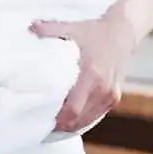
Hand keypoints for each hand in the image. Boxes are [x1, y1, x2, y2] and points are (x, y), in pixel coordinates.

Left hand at [30, 13, 136, 132]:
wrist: (122, 33)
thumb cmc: (94, 31)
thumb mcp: (72, 28)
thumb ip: (51, 29)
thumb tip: (30, 27)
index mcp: (91, 73)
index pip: (74, 107)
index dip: (59, 119)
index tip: (43, 121)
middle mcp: (103, 88)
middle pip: (80, 118)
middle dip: (62, 125)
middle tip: (43, 126)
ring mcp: (110, 94)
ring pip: (89, 120)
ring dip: (72, 125)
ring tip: (53, 126)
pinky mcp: (114, 97)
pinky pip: (97, 114)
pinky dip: (83, 120)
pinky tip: (69, 121)